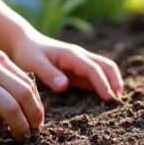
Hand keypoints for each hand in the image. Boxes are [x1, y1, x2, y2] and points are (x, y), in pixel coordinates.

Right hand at [0, 47, 43, 140]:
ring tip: (17, 136)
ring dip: (18, 126)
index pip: (28, 84)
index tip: (36, 121)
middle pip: (23, 95)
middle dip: (32, 117)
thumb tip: (28, 104)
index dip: (36, 105)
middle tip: (32, 132)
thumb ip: (3, 77)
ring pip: (9, 108)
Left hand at [7, 32, 122, 101]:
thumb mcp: (34, 63)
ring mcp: (81, 62)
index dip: (103, 83)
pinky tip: (104, 99)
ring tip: (116, 101)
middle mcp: (80, 56)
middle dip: (115, 81)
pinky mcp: (79, 70)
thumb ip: (49, 74)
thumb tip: (65, 86)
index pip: (93, 69)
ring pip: (104, 70)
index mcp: (72, 54)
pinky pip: (96, 76)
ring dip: (113, 83)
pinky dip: (104, 85)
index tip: (109, 98)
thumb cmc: (28, 53)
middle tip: (118, 101)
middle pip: (106, 66)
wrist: (24, 43)